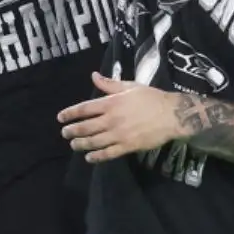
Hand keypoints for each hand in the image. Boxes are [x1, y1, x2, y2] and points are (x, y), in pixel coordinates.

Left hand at [59, 73, 183, 162]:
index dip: (70, 114)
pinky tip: (89, 157)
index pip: (84, 109)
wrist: (172, 115)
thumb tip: (93, 76)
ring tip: (74, 145)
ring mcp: (118, 134)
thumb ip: (110, 84)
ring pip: (93, 142)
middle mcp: (111, 119)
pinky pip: (107, 153)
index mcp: (111, 103)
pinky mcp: (127, 146)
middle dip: (72, 131)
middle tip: (65, 133)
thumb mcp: (131, 86)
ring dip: (80, 144)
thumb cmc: (152, 98)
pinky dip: (96, 156)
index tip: (61, 118)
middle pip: (85, 127)